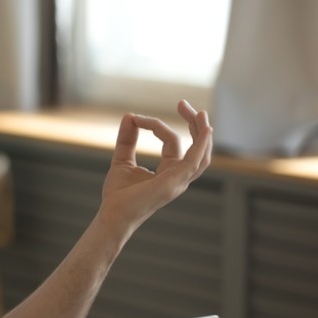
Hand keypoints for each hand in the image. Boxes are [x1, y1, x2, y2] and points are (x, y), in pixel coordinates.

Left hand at [98, 100, 212, 230]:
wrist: (112, 214)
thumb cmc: (118, 195)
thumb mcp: (122, 159)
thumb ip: (127, 139)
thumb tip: (128, 116)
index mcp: (169, 171)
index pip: (172, 141)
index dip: (155, 125)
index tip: (135, 118)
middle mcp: (179, 176)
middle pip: (196, 146)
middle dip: (193, 123)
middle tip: (182, 103)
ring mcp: (180, 180)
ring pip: (202, 154)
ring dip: (202, 132)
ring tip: (198, 112)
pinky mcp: (175, 182)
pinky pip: (196, 161)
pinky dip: (202, 144)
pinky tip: (205, 129)